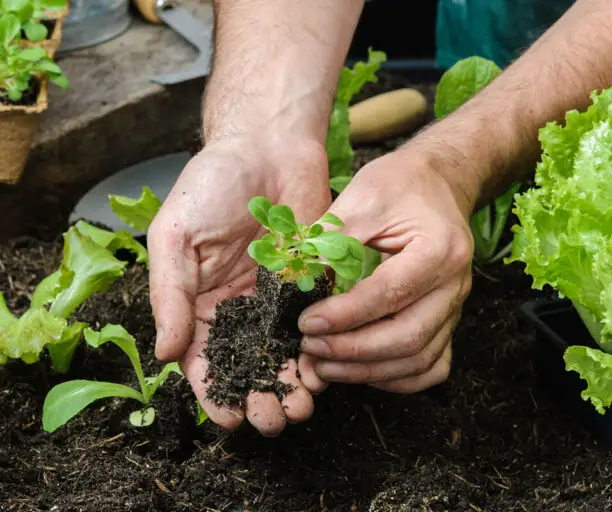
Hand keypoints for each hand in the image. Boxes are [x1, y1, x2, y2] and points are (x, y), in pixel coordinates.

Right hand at [147, 139, 329, 434]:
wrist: (268, 145)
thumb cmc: (212, 183)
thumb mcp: (176, 237)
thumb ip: (170, 295)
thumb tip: (167, 354)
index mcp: (199, 303)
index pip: (203, 361)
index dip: (213, 394)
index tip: (228, 419)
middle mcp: (239, 309)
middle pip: (247, 367)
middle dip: (258, 399)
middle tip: (272, 421)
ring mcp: (277, 300)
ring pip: (284, 356)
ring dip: (291, 387)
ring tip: (300, 409)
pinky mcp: (312, 285)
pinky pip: (316, 327)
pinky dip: (319, 353)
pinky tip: (324, 373)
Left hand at [297, 149, 474, 392]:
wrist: (439, 183)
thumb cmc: (400, 184)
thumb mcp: (363, 197)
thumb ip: (331, 240)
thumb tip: (296, 284)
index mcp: (439, 249)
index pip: (389, 294)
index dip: (345, 315)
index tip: (306, 322)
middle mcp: (455, 284)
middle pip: (409, 338)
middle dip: (353, 351)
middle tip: (310, 348)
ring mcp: (456, 307)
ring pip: (419, 360)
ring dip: (368, 371)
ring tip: (324, 365)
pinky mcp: (449, 321)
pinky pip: (432, 366)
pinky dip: (398, 378)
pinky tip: (362, 371)